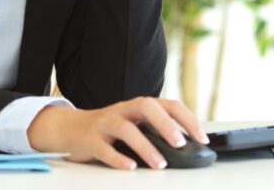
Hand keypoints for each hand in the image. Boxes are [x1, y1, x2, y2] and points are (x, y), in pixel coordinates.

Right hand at [27, 96, 207, 170]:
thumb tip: (187, 145)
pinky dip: (118, 159)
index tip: (201, 138)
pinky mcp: (91, 140)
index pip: (168, 105)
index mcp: (139, 106)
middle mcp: (124, 111)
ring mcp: (106, 124)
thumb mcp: (135, 123)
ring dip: (145, 147)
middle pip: (146, 107)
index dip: (187, 119)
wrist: (71, 128)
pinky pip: (104, 148)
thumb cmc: (111, 128)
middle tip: (181, 144)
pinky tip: (130, 168)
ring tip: (160, 164)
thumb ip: (157, 129)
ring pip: (126, 129)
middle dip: (166, 125)